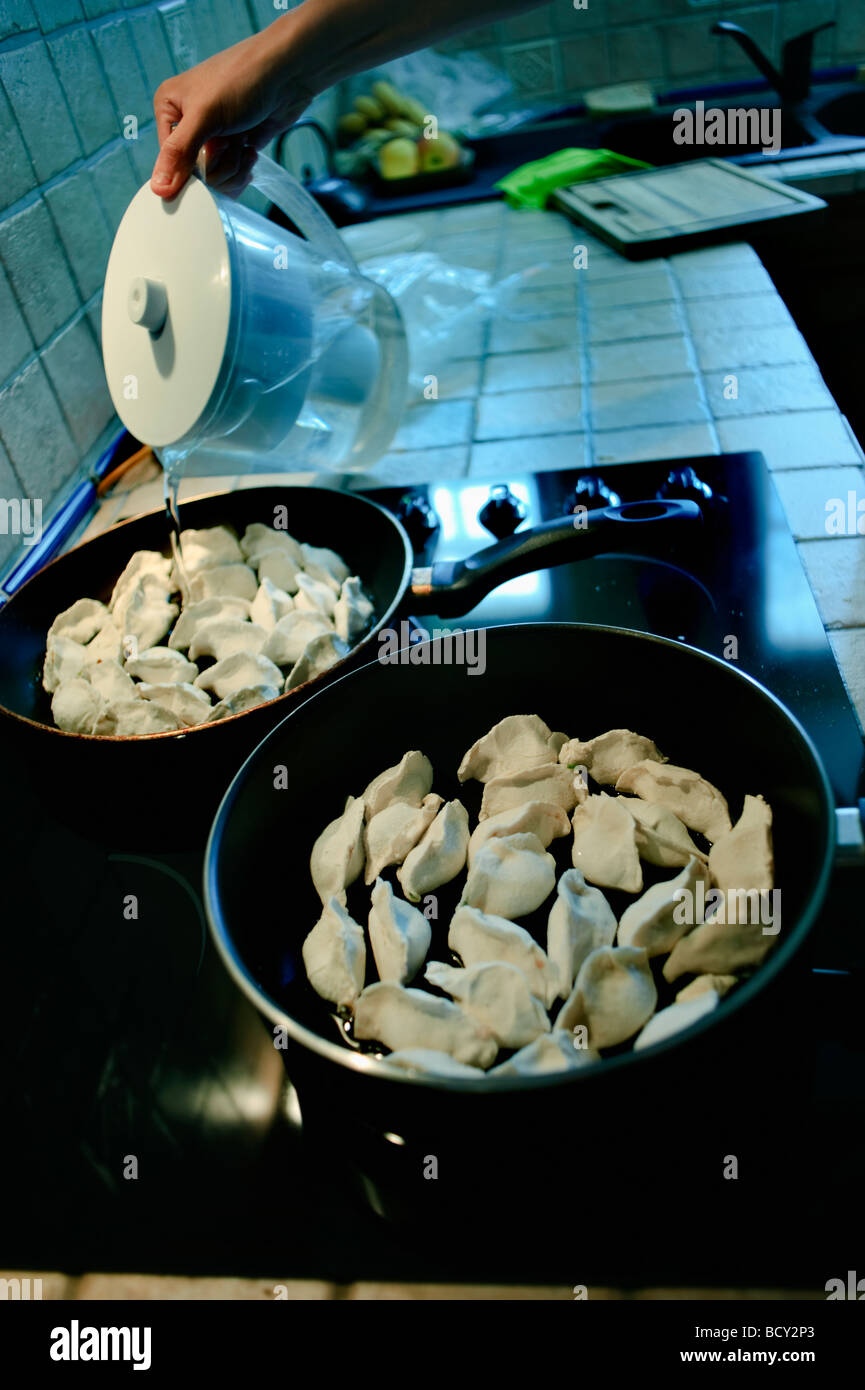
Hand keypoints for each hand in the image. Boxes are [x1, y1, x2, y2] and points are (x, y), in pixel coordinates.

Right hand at [151, 25, 316, 198]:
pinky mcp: (234, 148)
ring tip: (244, 143)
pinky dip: (243, 170)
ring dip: (234, 167)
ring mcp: (213, 138)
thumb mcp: (204, 115)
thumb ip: (179, 153)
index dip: (193, 167)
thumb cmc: (242, 80)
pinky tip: (251, 151)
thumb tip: (158, 189)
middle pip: (194, 175)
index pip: (170, 162)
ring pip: (215, 180)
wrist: (286, 73)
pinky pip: (231, 178)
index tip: (212, 151)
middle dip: (219, 166)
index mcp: (169, 109)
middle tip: (232, 142)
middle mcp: (188, 124)